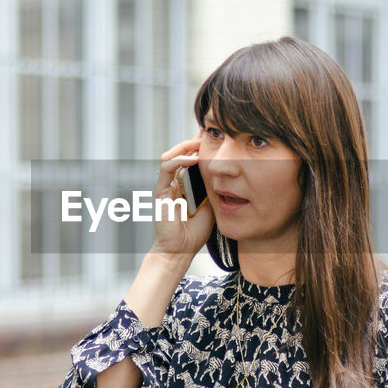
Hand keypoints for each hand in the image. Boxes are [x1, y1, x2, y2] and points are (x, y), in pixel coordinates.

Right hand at [149, 136, 215, 256]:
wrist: (180, 250)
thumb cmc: (194, 233)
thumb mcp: (211, 205)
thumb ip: (214, 189)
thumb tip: (227, 175)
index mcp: (183, 185)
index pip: (189, 158)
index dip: (200, 148)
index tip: (216, 141)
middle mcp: (173, 182)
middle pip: (180, 153)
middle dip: (193, 143)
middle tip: (209, 136)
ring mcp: (166, 186)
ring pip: (171, 156)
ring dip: (186, 147)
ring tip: (201, 144)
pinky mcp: (161, 192)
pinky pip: (167, 169)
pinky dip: (179, 160)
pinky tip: (193, 159)